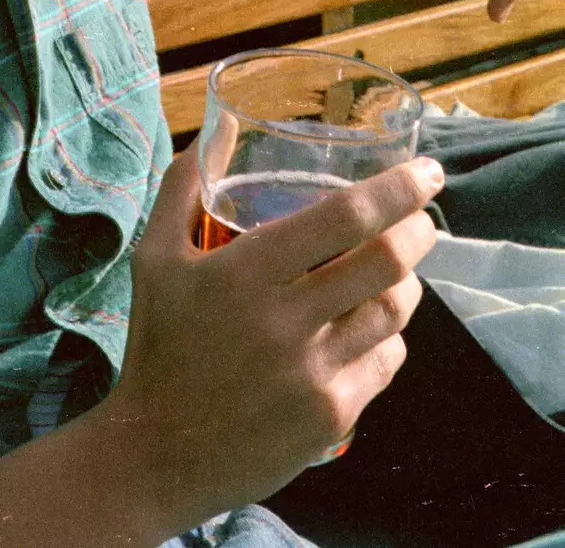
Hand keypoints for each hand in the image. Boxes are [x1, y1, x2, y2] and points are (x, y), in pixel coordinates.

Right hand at [103, 147, 440, 533]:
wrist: (156, 452)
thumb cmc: (157, 344)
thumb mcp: (154, 257)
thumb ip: (184, 187)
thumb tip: (221, 127)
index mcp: (246, 271)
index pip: (344, 218)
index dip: (397, 190)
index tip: (427, 171)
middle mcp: (287, 321)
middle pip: (386, 262)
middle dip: (418, 230)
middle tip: (421, 216)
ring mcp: (314, 374)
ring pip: (394, 312)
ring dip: (408, 281)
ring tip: (398, 268)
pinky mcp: (332, 417)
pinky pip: (386, 361)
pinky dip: (389, 335)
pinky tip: (373, 325)